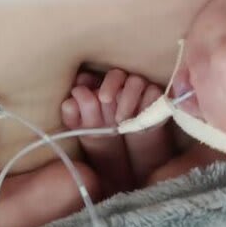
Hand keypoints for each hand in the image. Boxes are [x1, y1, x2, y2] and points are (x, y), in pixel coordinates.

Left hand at [61, 69, 172, 195]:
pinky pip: (155, 93)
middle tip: (104, 99)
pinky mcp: (156, 99)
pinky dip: (147, 103)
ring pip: (136, 81)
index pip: (94, 76)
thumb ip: (73, 115)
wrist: (127, 152)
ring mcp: (139, 90)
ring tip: (120, 119)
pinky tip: (139, 119)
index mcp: (98, 87)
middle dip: (110, 85)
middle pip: (116, 74)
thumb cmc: (101, 133)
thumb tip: (69, 101)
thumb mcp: (82, 128)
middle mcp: (119, 85)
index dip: (90, 82)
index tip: (86, 93)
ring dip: (127, 96)